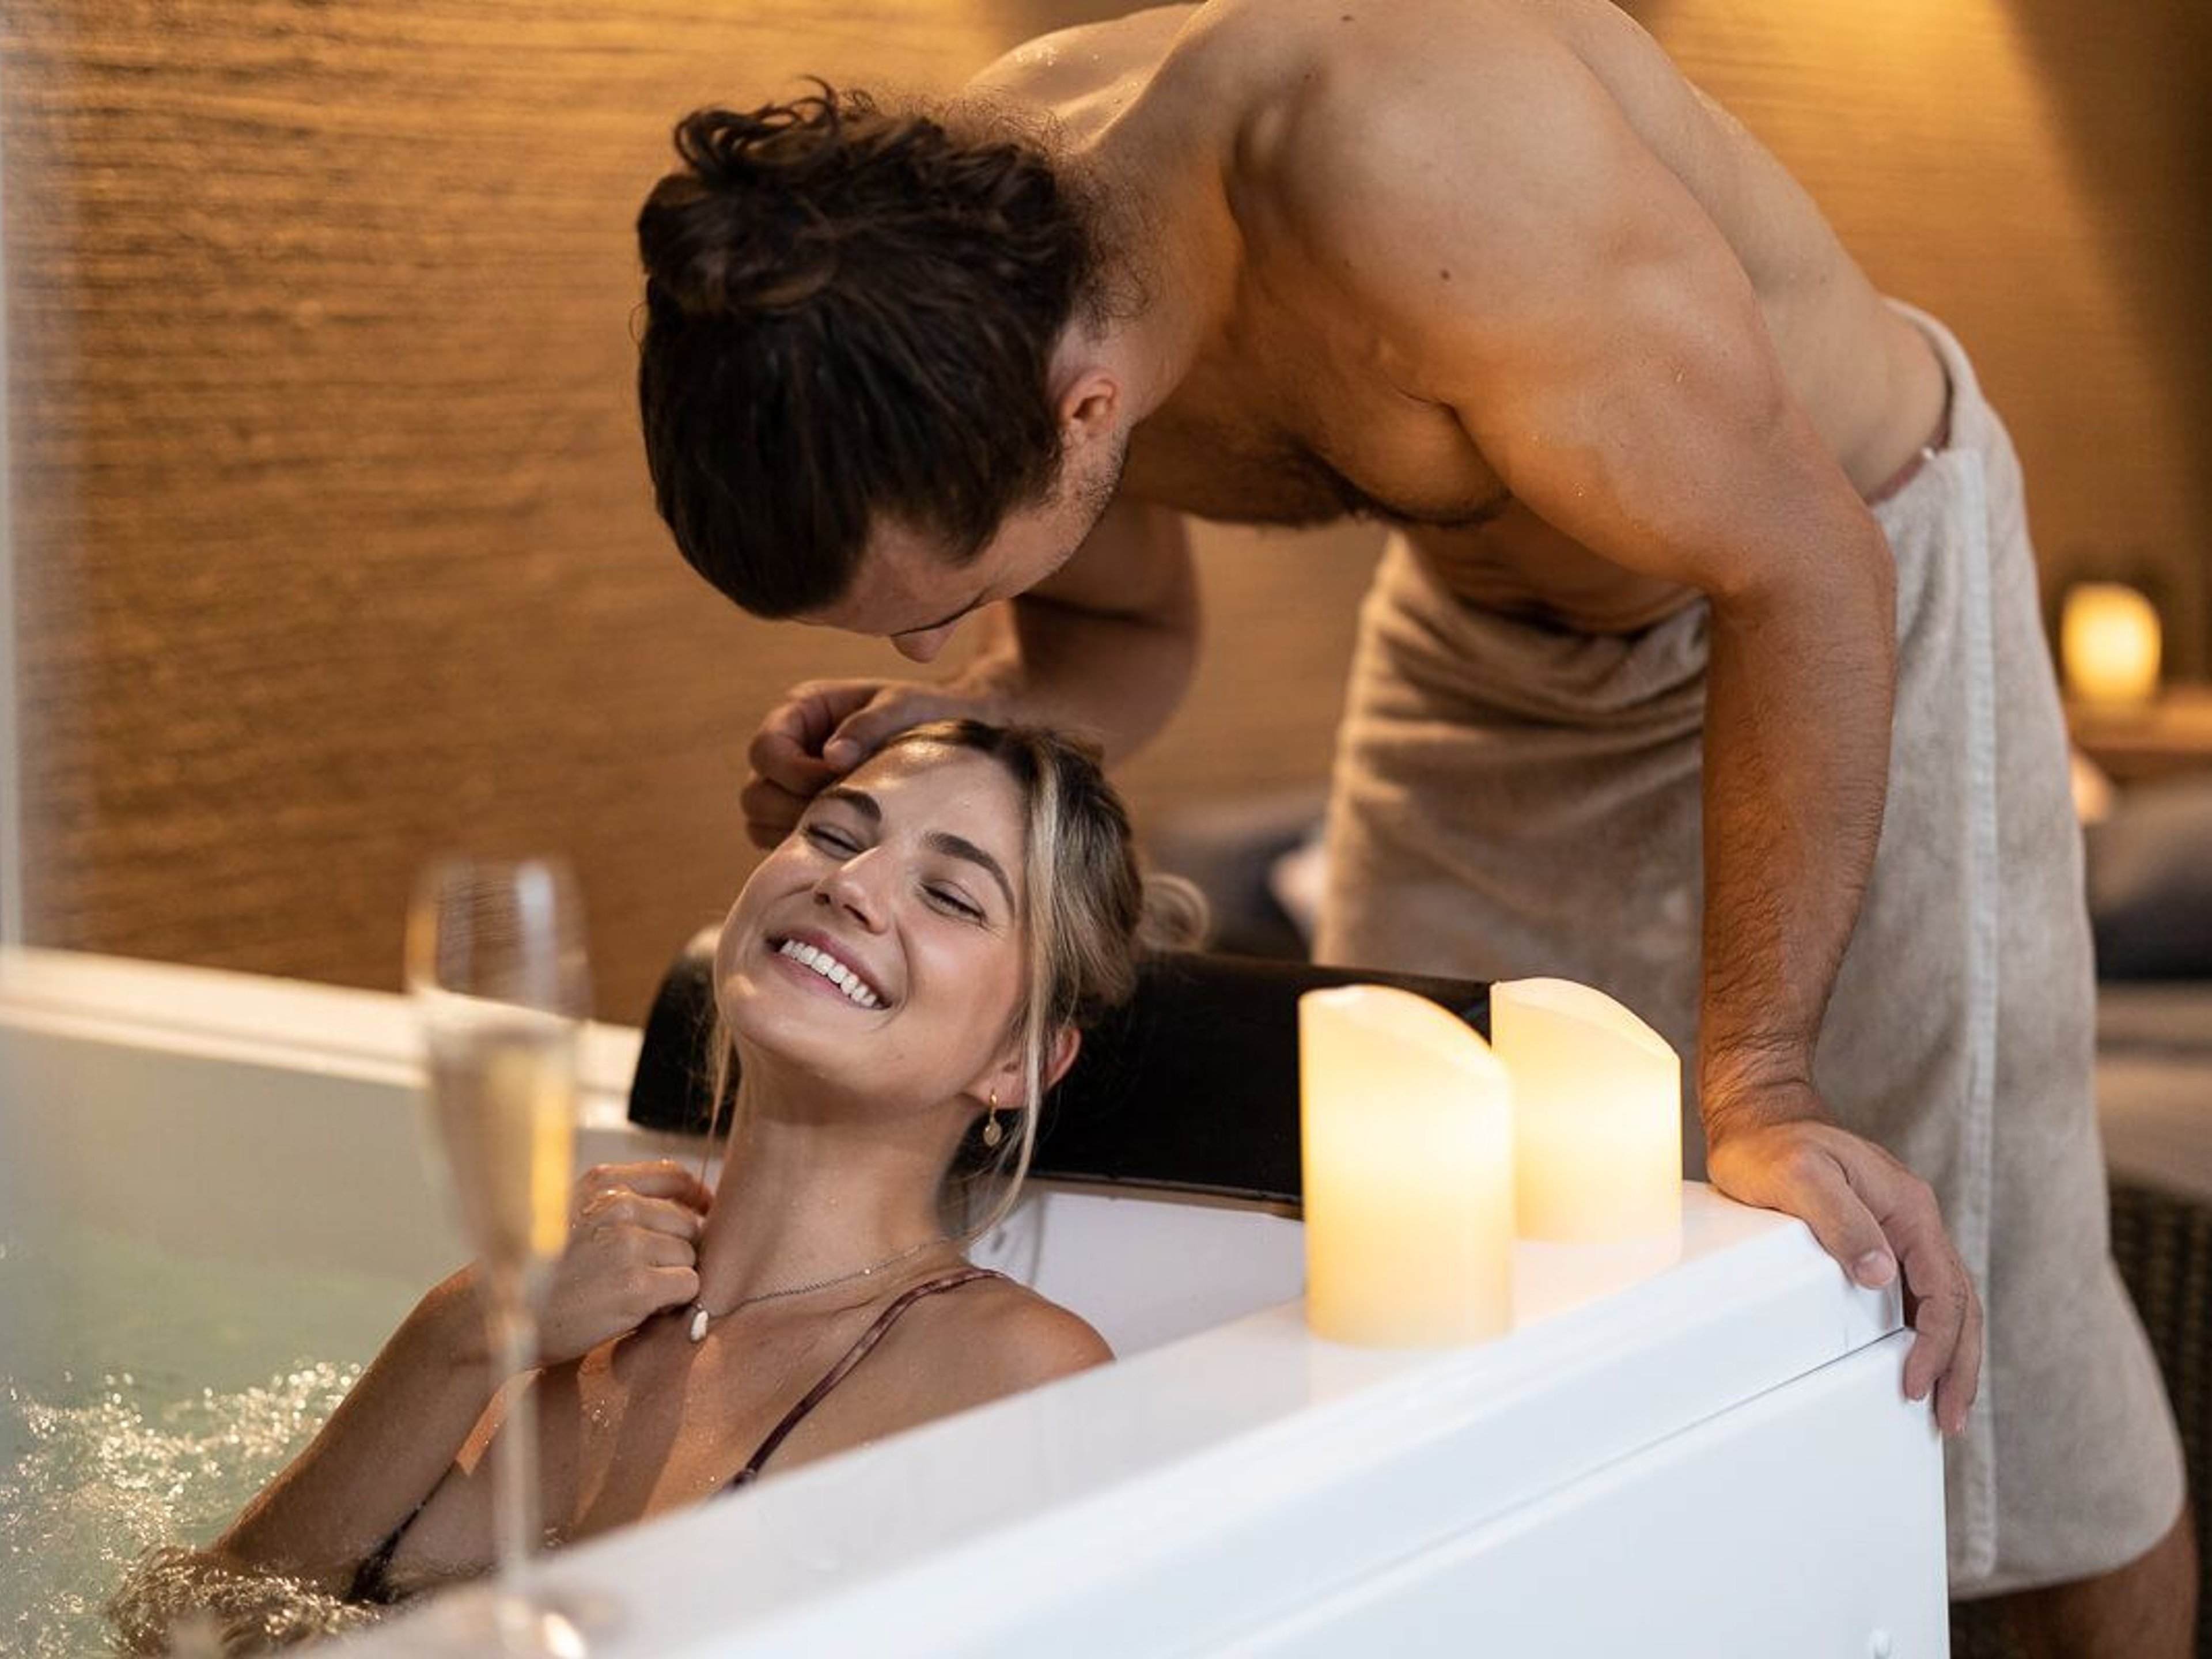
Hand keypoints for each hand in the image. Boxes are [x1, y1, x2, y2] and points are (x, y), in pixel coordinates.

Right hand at [531, 1161, 711, 1366]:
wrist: (496, 1317)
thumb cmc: (537, 1273)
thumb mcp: (571, 1215)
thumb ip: (619, 1202)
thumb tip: (688, 1207)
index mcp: (601, 1183)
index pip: (674, 1176)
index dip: (696, 1198)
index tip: (705, 1213)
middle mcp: (619, 1205)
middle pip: (688, 1224)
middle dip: (676, 1252)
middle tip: (645, 1276)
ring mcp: (629, 1244)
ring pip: (690, 1257)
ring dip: (672, 1279)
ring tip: (632, 1294)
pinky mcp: (638, 1285)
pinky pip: (688, 1286)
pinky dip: (672, 1302)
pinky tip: (639, 1310)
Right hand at [740, 677, 1005, 847]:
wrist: (956, 737)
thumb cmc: (925, 714)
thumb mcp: (902, 706)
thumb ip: (868, 725)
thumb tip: (833, 757)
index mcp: (800, 711)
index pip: (765, 750)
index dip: (793, 773)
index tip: (839, 782)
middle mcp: (788, 749)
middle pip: (756, 794)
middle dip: (794, 810)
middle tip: (845, 818)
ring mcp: (791, 788)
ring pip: (762, 824)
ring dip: (799, 834)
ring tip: (849, 834)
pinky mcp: (805, 817)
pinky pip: (784, 845)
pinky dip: (809, 849)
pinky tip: (850, 846)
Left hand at [1705, 1113, 1982, 1435]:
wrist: (1759, 1117)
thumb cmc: (1772, 1145)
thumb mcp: (1801, 1176)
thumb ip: (1842, 1221)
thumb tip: (1880, 1275)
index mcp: (1909, 1209)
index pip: (1943, 1289)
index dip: (1936, 1343)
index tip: (1916, 1384)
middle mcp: (1914, 1222)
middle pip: (1958, 1304)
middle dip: (1959, 1365)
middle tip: (1950, 1420)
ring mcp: (1899, 1232)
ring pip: (1945, 1303)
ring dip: (1950, 1356)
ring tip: (1945, 1409)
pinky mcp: (1879, 1240)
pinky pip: (1917, 1295)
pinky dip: (1926, 1334)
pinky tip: (1916, 1364)